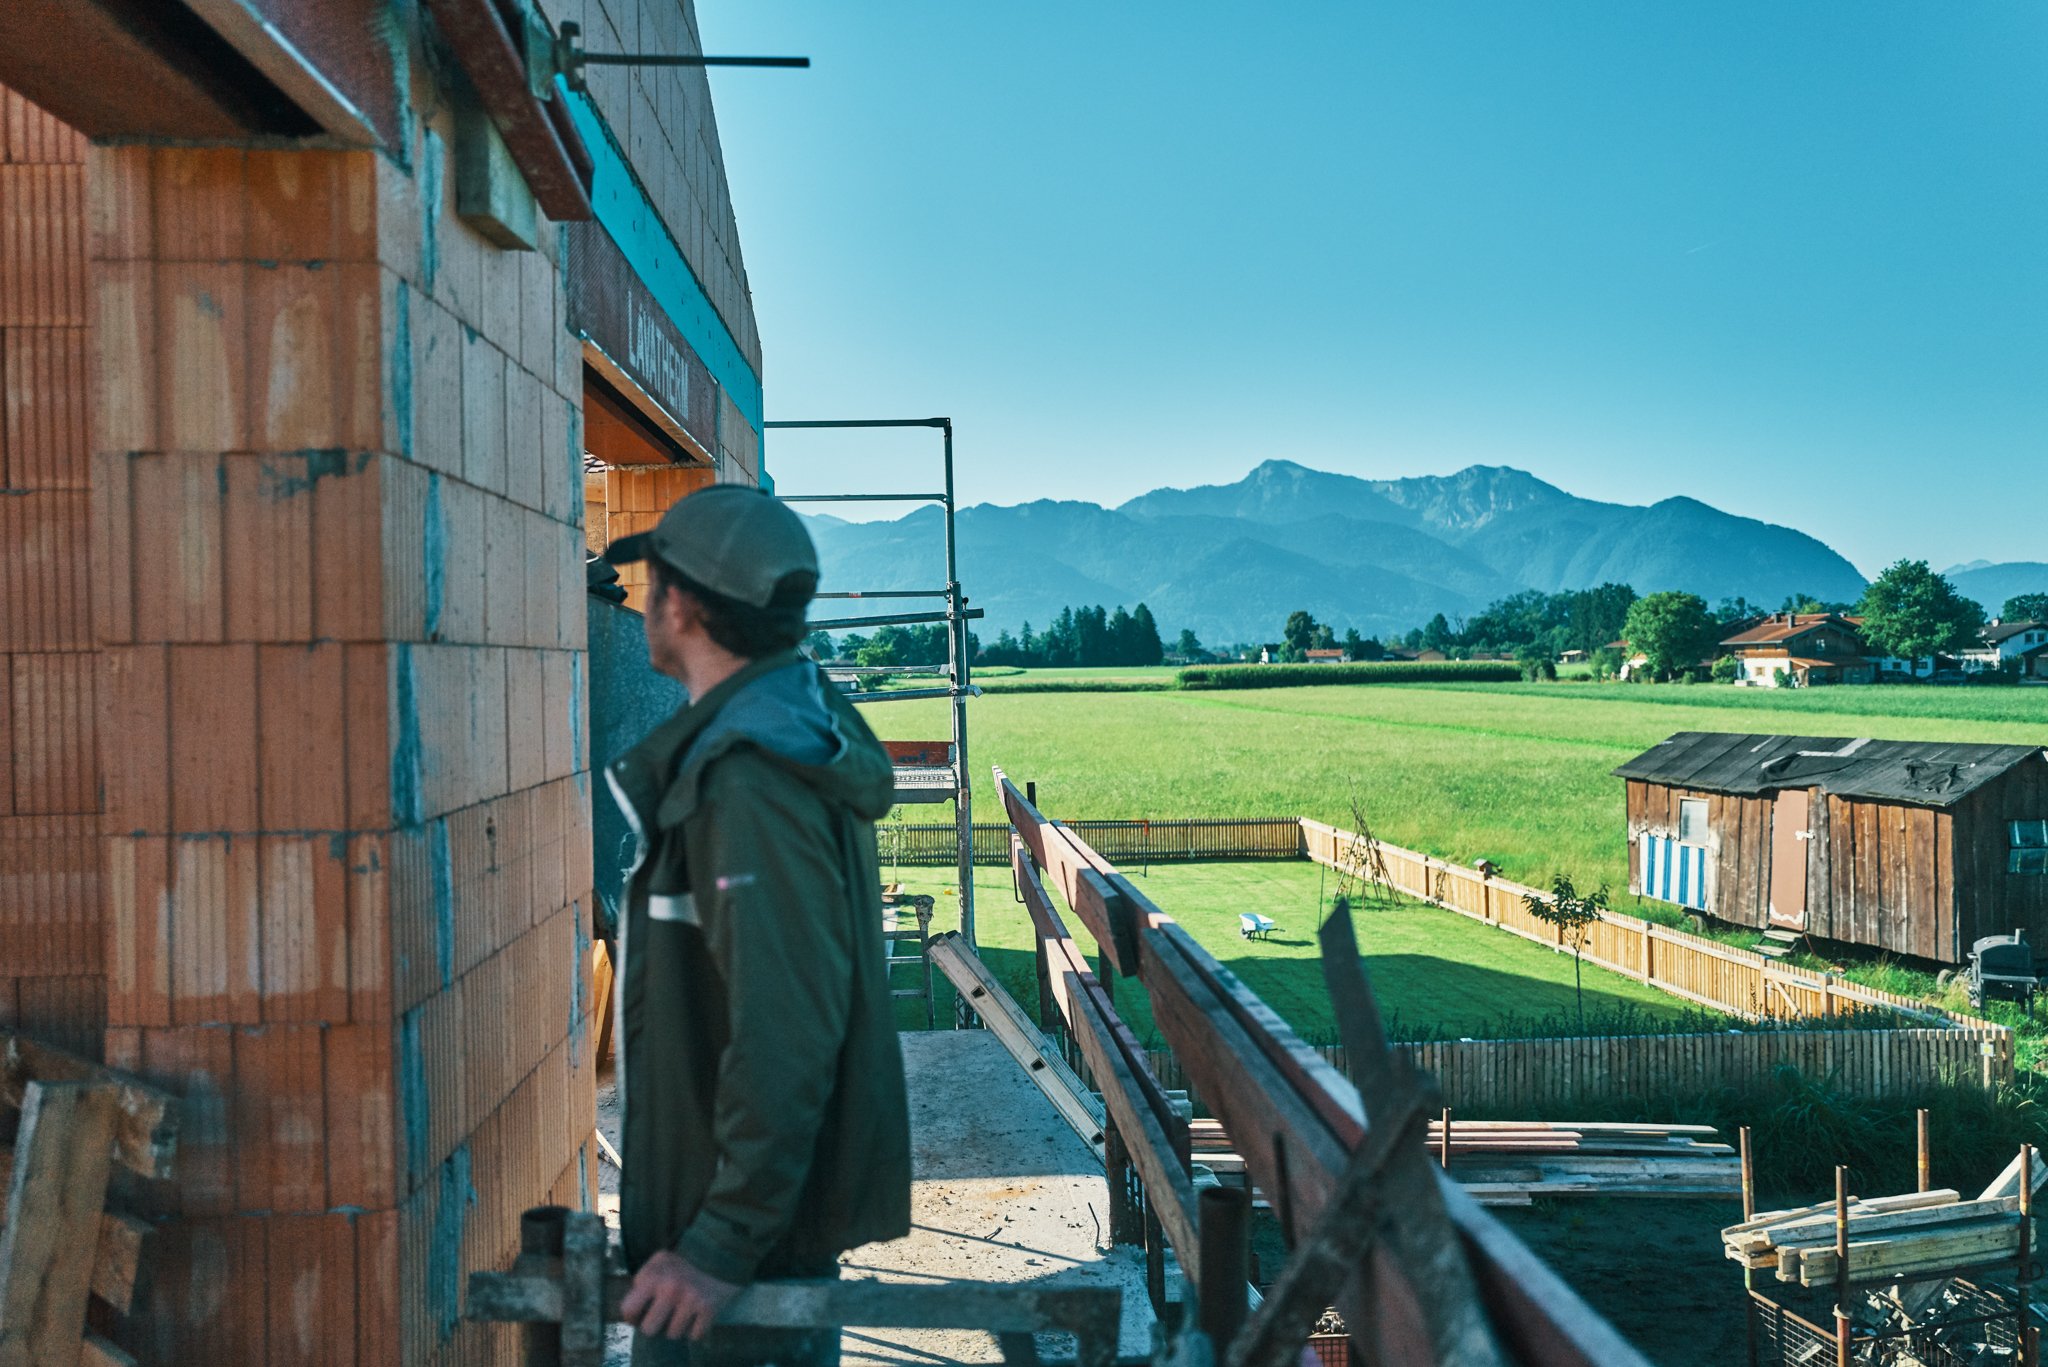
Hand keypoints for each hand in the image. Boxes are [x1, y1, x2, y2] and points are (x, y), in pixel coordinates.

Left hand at [618, 1250, 741, 1340]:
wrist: (723, 1257)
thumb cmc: (685, 1265)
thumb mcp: (660, 1262)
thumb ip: (644, 1281)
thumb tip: (631, 1311)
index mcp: (653, 1274)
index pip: (628, 1309)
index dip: (633, 1317)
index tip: (641, 1315)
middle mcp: (670, 1285)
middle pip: (649, 1329)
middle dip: (656, 1327)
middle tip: (664, 1316)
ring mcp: (690, 1297)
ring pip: (672, 1334)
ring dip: (678, 1327)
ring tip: (684, 1311)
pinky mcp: (708, 1307)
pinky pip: (694, 1335)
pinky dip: (697, 1329)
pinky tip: (698, 1314)